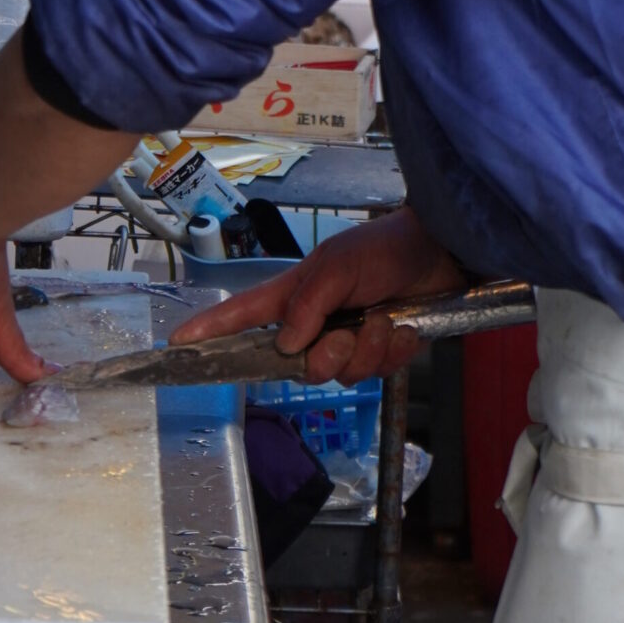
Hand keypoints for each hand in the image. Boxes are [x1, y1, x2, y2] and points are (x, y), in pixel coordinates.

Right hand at [169, 206, 462, 386]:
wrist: (445, 253)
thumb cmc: (385, 248)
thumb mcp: (339, 265)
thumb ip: (308, 303)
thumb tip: (286, 345)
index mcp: (297, 294)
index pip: (245, 314)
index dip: (212, 330)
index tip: (179, 345)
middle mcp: (317, 322)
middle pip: (299, 364)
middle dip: (330, 354)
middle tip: (353, 329)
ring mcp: (348, 338)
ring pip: (341, 374)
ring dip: (369, 350)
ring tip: (387, 321)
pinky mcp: (380, 350)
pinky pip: (377, 373)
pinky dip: (394, 353)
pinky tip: (406, 329)